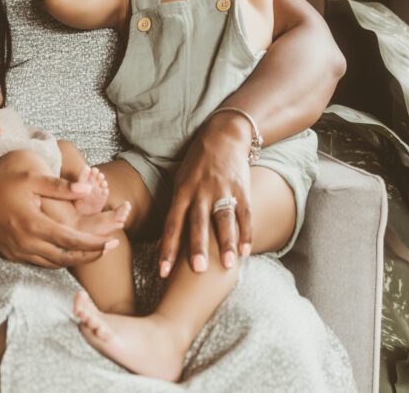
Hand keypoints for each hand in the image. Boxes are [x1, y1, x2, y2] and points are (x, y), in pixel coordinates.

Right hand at [0, 167, 117, 268]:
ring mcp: (19, 253)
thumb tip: (88, 188)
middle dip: (92, 254)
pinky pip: (41, 263)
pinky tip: (69, 252)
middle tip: (111, 248)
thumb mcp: (32, 179)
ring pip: (55, 264)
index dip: (95, 243)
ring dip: (77, 259)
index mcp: (35, 225)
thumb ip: (61, 186)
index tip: (113, 240)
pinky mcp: (12, 256)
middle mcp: (27, 244)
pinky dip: (58, 260)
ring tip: (95, 251)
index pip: (72, 241)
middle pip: (67, 257)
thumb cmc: (1, 187)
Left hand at [158, 112, 253, 276]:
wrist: (222, 136)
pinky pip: (244, 213)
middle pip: (197, 222)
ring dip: (225, 243)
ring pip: (223, 219)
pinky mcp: (241, 187)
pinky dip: (246, 233)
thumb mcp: (180, 183)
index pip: (172, 224)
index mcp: (182, 192)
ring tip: (228, 265)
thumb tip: (162, 243)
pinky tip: (246, 251)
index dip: (167, 249)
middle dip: (197, 247)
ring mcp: (222, 189)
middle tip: (197, 270)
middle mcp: (200, 191)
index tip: (163, 272)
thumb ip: (176, 212)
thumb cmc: (196, 166)